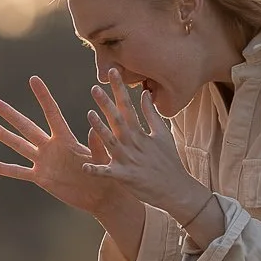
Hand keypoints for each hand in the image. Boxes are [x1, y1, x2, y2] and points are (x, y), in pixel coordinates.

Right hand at [0, 75, 130, 214]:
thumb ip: (97, 146)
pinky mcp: (40, 178)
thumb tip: (93, 128)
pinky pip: (16, 172)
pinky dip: (0, 168)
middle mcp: (51, 147)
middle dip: (9, 114)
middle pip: (26, 126)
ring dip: (1, 134)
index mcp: (66, 139)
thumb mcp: (102, 160)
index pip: (52, 113)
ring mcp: (43, 162)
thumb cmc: (106, 176)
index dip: (43, 97)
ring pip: (17, 145)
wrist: (101, 196)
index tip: (33, 79)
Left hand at [82, 68, 210, 222]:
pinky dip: (97, 170)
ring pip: (111, 142)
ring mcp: (128, 160)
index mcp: (140, 133)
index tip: (113, 72)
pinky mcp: (124, 177)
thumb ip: (151, 114)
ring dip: (101, 129)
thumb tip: (145, 93)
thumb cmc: (168, 161)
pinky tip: (85, 167)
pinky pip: (107, 174)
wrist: (176, 189)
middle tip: (95, 88)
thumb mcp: (163, 134)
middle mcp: (133, 143)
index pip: (128, 106)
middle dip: (107, 103)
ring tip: (89, 115)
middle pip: (118, 120)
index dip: (120, 89)